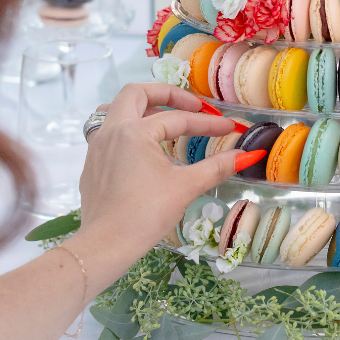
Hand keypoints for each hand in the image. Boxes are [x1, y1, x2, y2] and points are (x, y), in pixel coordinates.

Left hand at [68, 83, 241, 288]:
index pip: (177, 119)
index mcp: (134, 131)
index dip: (207, 123)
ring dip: (141, 107)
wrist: (105, 246)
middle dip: (166, 93)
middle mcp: (112, 130)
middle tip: (191, 106)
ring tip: (163, 117)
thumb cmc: (145, 215)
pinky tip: (143, 146)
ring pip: (115, 109)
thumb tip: (247, 156)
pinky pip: (109, 131)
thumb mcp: (185, 187)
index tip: (229, 129)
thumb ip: (216, 167)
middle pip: (136, 93)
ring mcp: (97, 146)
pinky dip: (129, 128)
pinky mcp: (92, 163)